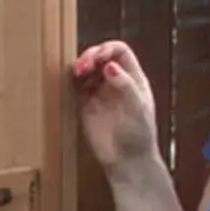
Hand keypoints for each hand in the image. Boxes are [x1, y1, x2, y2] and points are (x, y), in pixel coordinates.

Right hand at [67, 41, 162, 175]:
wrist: (127, 162)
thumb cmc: (138, 136)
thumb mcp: (138, 109)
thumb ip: (125, 85)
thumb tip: (109, 66)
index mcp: (132, 78)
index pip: (120, 52)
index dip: (107, 49)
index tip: (98, 58)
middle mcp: (115, 82)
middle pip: (100, 57)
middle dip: (90, 56)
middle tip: (82, 66)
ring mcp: (100, 93)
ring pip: (87, 70)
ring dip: (79, 66)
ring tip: (76, 73)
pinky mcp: (86, 106)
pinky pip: (76, 87)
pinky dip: (72, 81)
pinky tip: (71, 83)